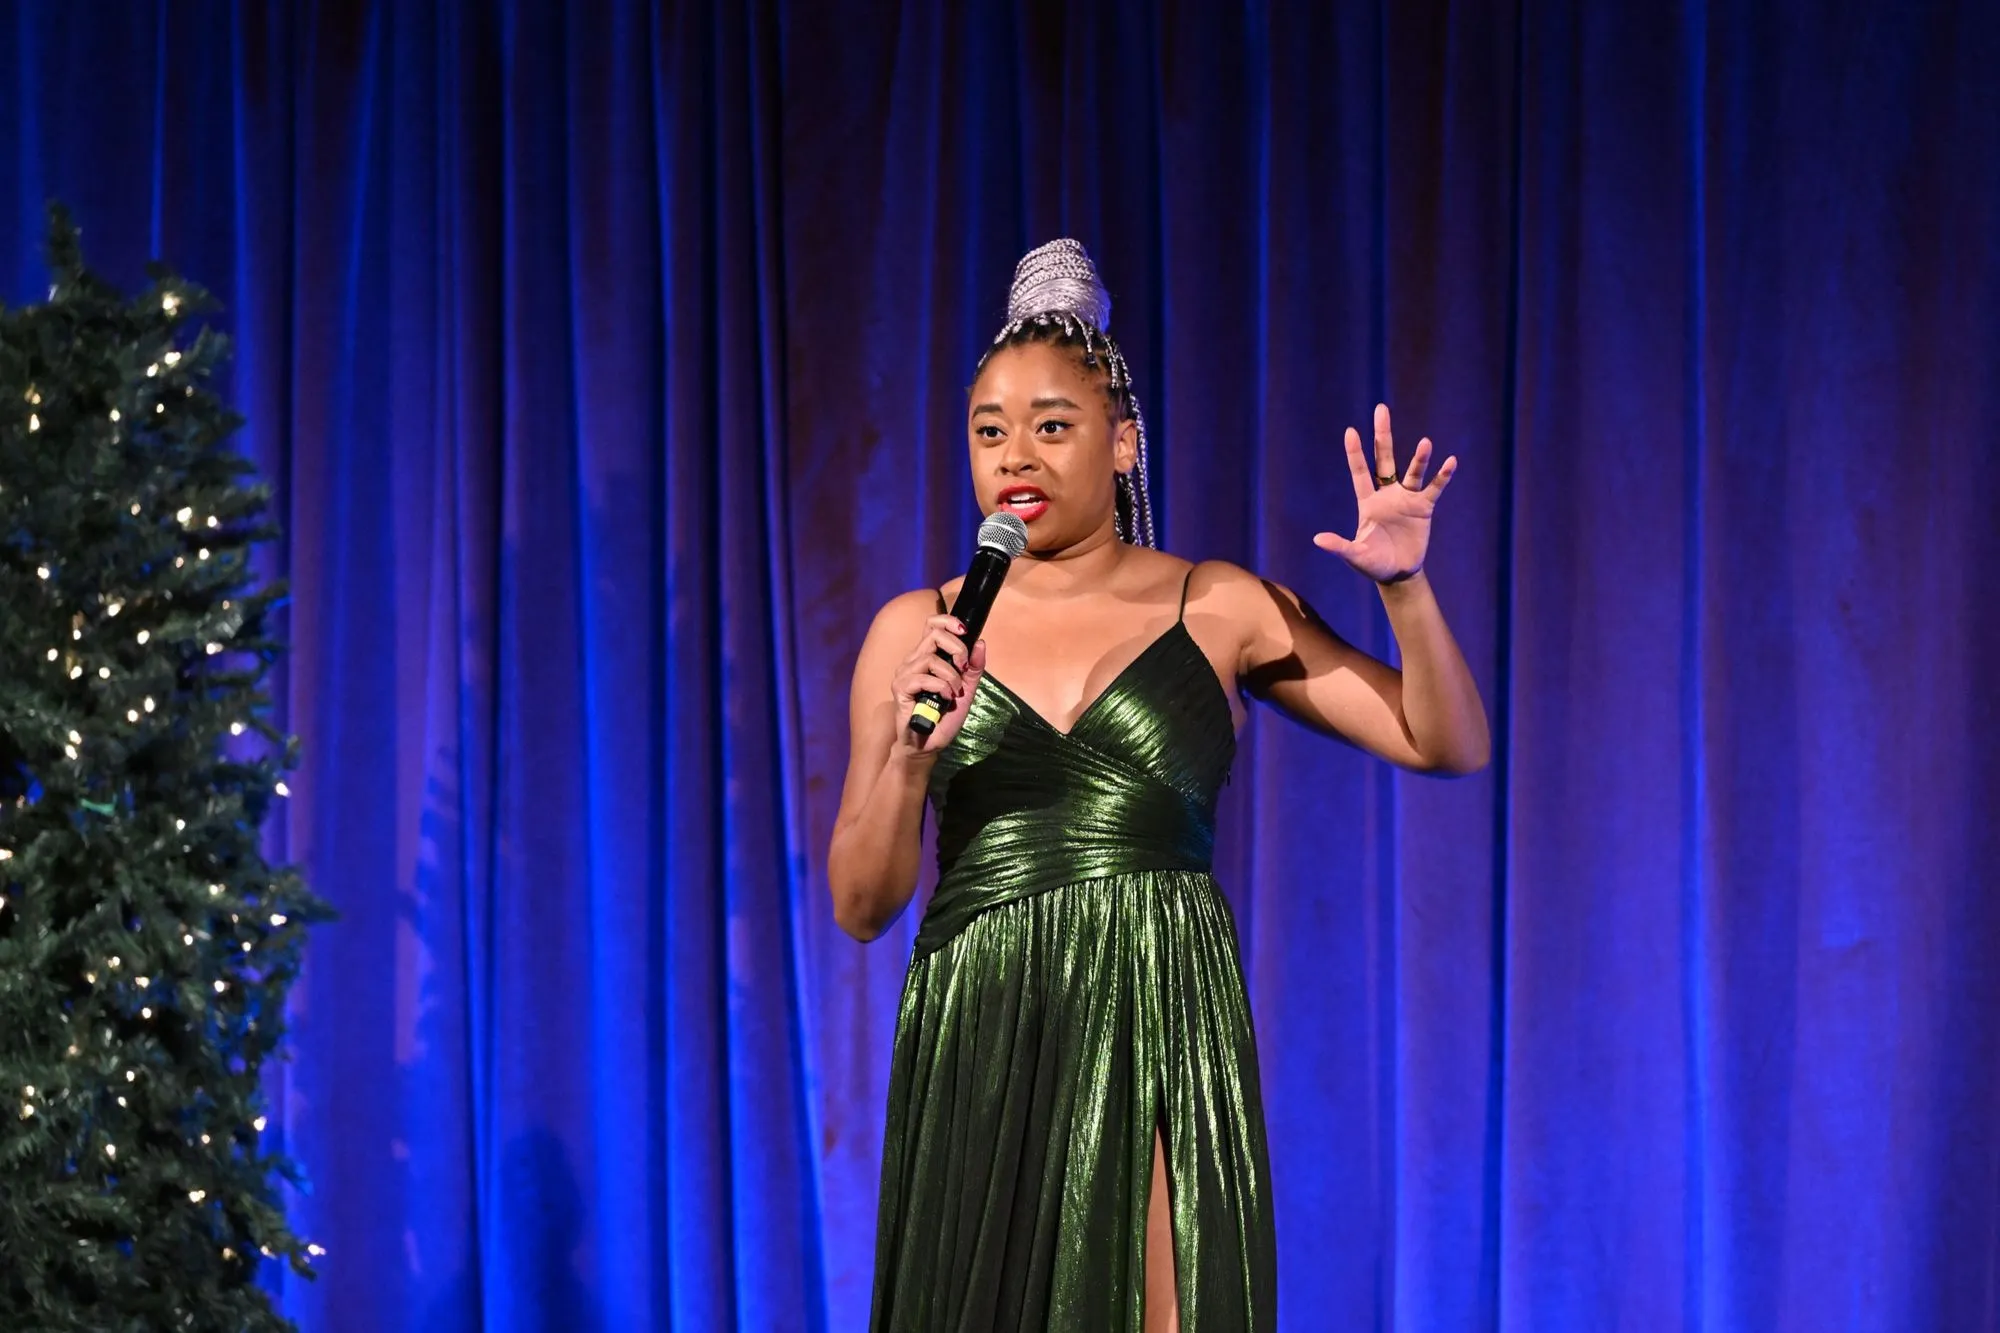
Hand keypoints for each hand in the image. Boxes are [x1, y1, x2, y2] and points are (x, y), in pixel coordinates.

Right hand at [889, 615, 987, 756]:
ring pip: (931, 657)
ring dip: (951, 676)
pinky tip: (945, 698)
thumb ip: (974, 668)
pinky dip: (940, 686)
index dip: (948, 621)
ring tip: (954, 692)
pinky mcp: (900, 688)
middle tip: (964, 668)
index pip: (932, 624)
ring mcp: (905, 674)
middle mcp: (914, 660)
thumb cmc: (944, 716)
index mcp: (928, 656)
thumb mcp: (967, 689)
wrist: (929, 742)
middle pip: (934, 634)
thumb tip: (980, 643)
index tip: (964, 631)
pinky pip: (922, 678)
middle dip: (957, 649)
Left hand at [1313, 403, 1457, 583]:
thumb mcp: (1355, 555)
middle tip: (1381, 410)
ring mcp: (1406, 499)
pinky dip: (1442, 476)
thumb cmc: (1373, 563)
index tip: (1351, 431)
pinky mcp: (1424, 508)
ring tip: (1426, 443)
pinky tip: (1450, 462)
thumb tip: (1317, 540)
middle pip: (1384, 459)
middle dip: (1383, 436)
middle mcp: (1387, 494)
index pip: (1360, 472)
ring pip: (1412, 472)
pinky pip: (1434, 488)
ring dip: (1419, 459)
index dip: (1355, 453)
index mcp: (1367, 502)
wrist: (1398, 574)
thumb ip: (1339, 546)